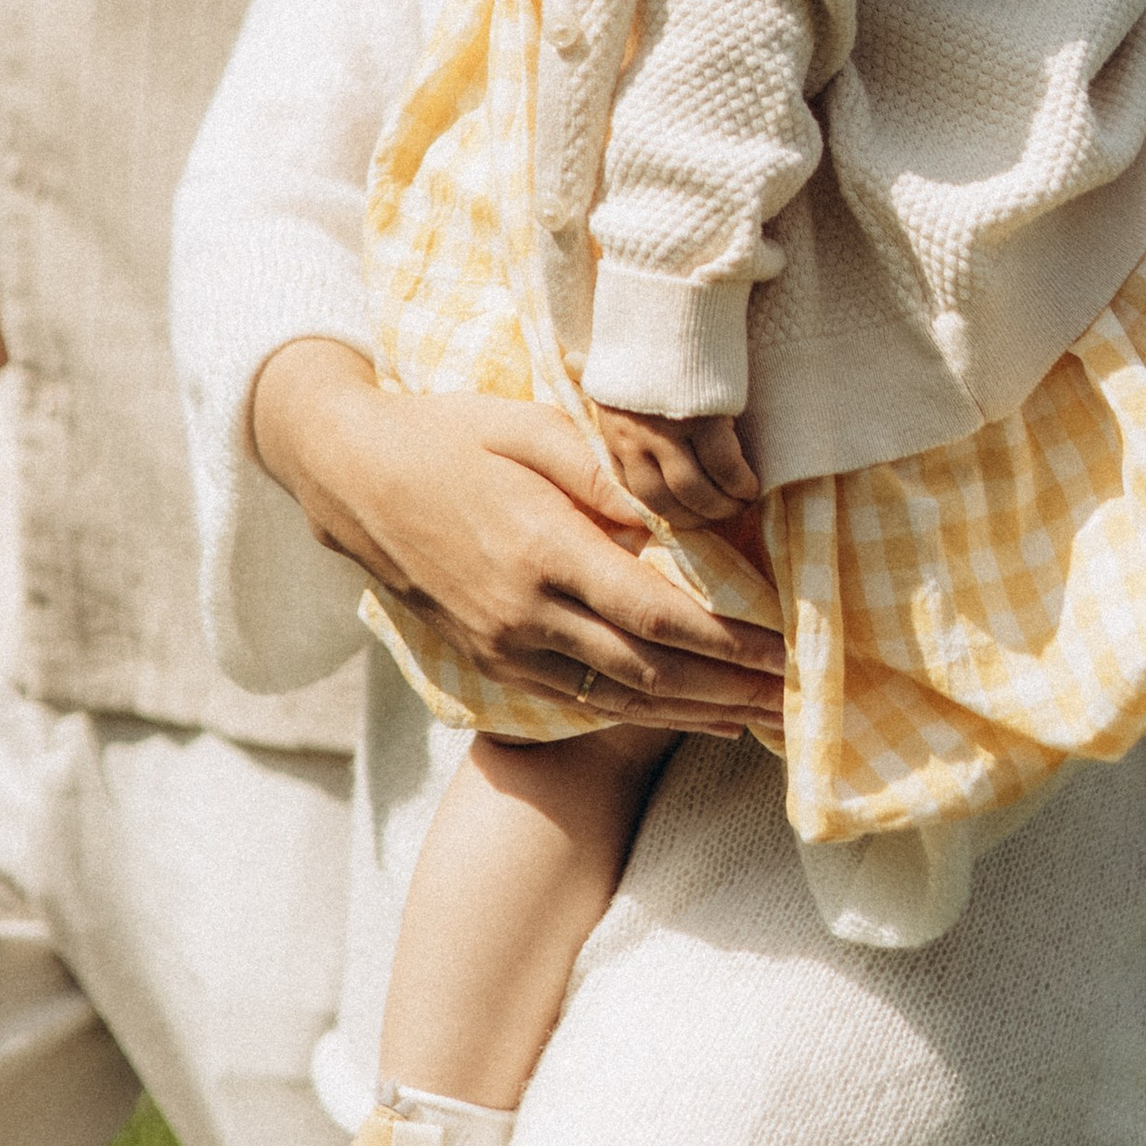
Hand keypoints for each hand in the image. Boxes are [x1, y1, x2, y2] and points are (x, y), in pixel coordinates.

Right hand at [250, 339, 784, 734]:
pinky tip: (687, 712)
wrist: (352, 478)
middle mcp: (527, 614)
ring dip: (695, 713)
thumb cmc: (446, 434)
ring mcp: (506, 646)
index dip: (727, 642)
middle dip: (729, 690)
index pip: (656, 614)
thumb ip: (601, 472)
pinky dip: (642, 712)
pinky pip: (582, 699)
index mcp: (543, 551)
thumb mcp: (525, 426)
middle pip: (650, 671)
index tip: (783, 650)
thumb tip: (671, 513)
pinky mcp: (493, 659)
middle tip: (793, 700)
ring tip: (759, 719)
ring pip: (620, 698)